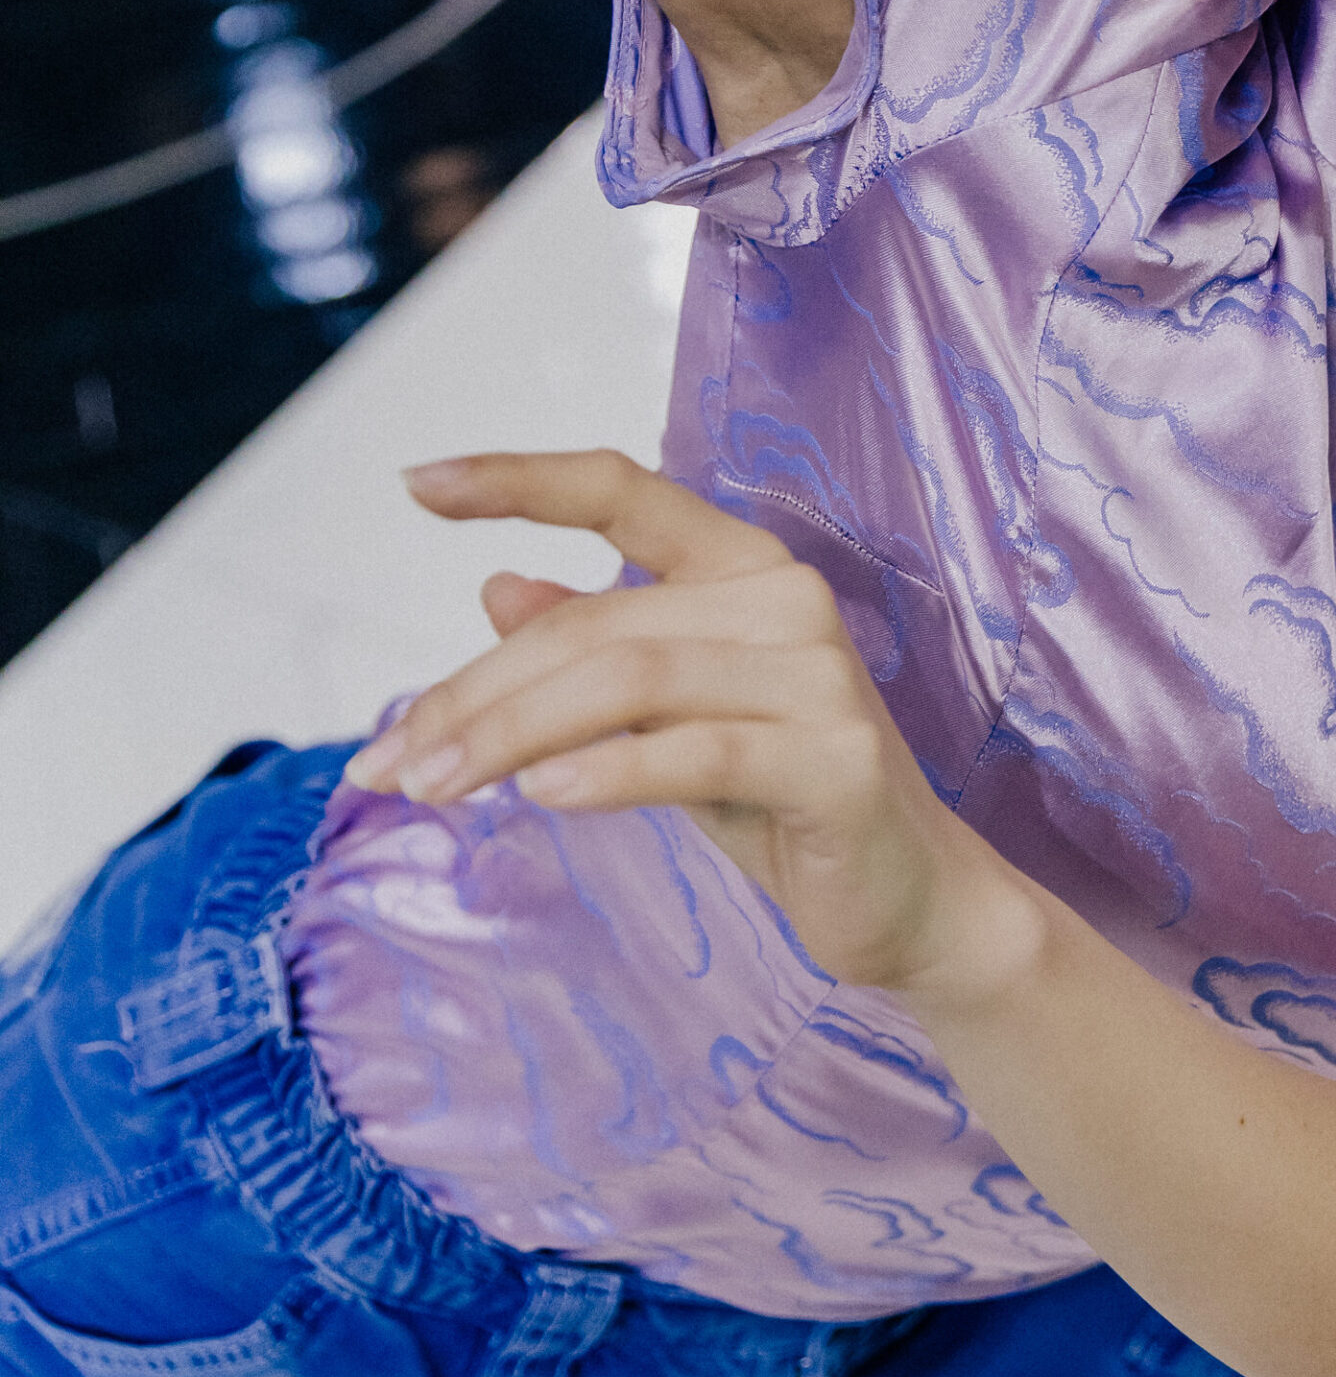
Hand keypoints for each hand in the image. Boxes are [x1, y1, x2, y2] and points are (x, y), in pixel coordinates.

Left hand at [343, 450, 1026, 995]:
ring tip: (431, 790)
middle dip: (473, 692)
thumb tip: (497, 587)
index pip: (624, 492)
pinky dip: (608, 770)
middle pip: (596, 623)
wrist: (909, 897)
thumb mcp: (669, 720)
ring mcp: (818, 672)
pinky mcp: (833, 755)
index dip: (519, 479)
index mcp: (744, 570)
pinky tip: (543, 795)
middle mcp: (786, 597)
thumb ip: (599, 653)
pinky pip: (694, 752)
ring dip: (509, 736)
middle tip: (386, 765)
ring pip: (628, 680)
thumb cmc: (782, 799)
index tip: (414, 484)